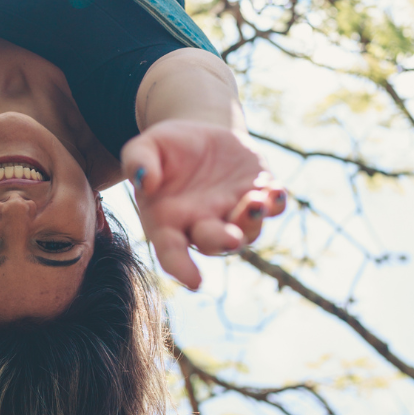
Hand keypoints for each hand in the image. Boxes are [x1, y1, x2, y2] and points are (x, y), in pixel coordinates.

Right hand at [121, 120, 285, 289]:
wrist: (199, 133)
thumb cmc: (165, 149)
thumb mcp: (144, 147)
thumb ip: (137, 161)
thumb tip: (144, 180)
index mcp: (168, 221)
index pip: (172, 252)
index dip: (181, 268)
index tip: (194, 281)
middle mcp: (202, 224)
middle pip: (214, 243)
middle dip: (223, 241)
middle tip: (231, 238)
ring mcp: (233, 211)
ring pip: (248, 230)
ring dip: (253, 221)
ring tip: (257, 202)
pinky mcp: (257, 192)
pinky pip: (272, 206)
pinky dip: (276, 203)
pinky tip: (276, 191)